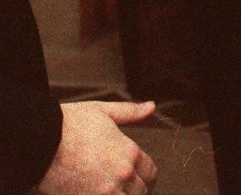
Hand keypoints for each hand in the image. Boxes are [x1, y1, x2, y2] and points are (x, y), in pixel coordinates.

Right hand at [38, 100, 156, 193]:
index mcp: (130, 153)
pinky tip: (96, 193)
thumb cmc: (68, 126)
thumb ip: (130, 113)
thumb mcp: (103, 112)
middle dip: (133, 189)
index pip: (150, 173)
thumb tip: (151, 107)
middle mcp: (121, 175)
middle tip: (121, 186)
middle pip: (140, 192)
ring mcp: (103, 194)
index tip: (137, 177)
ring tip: (110, 191)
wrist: (37, 141)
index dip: (144, 175)